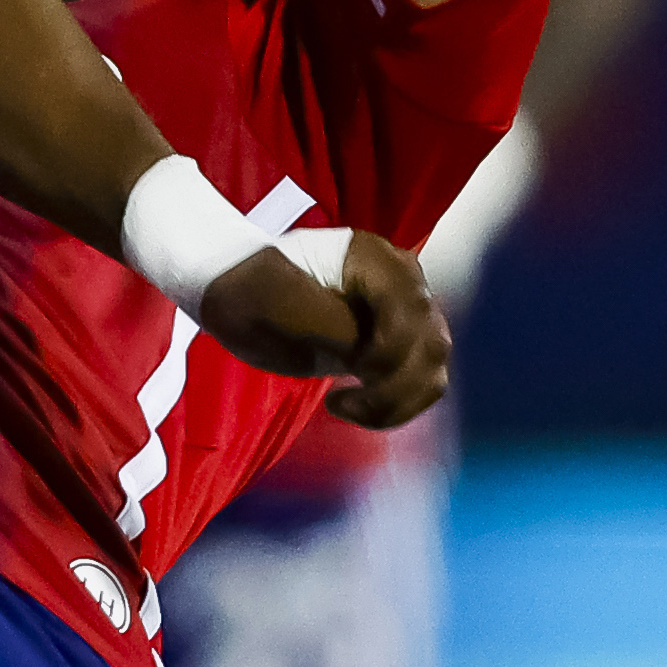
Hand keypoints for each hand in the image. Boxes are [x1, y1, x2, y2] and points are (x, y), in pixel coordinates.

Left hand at [194, 232, 451, 428]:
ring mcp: (401, 315)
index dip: (392, 352)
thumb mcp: (290, 309)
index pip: (412, 314)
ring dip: (398, 402)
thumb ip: (341, 330)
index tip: (354, 371)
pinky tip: (352, 405)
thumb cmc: (254, 293)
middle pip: (432, 344)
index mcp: (376, 260)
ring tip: (345, 406)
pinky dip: (395, 405)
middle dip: (396, 385)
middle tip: (343, 402)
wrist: (234, 297)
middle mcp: (401, 284)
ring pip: (432, 369)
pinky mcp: (393, 345)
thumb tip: (374, 359)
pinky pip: (417, 383)